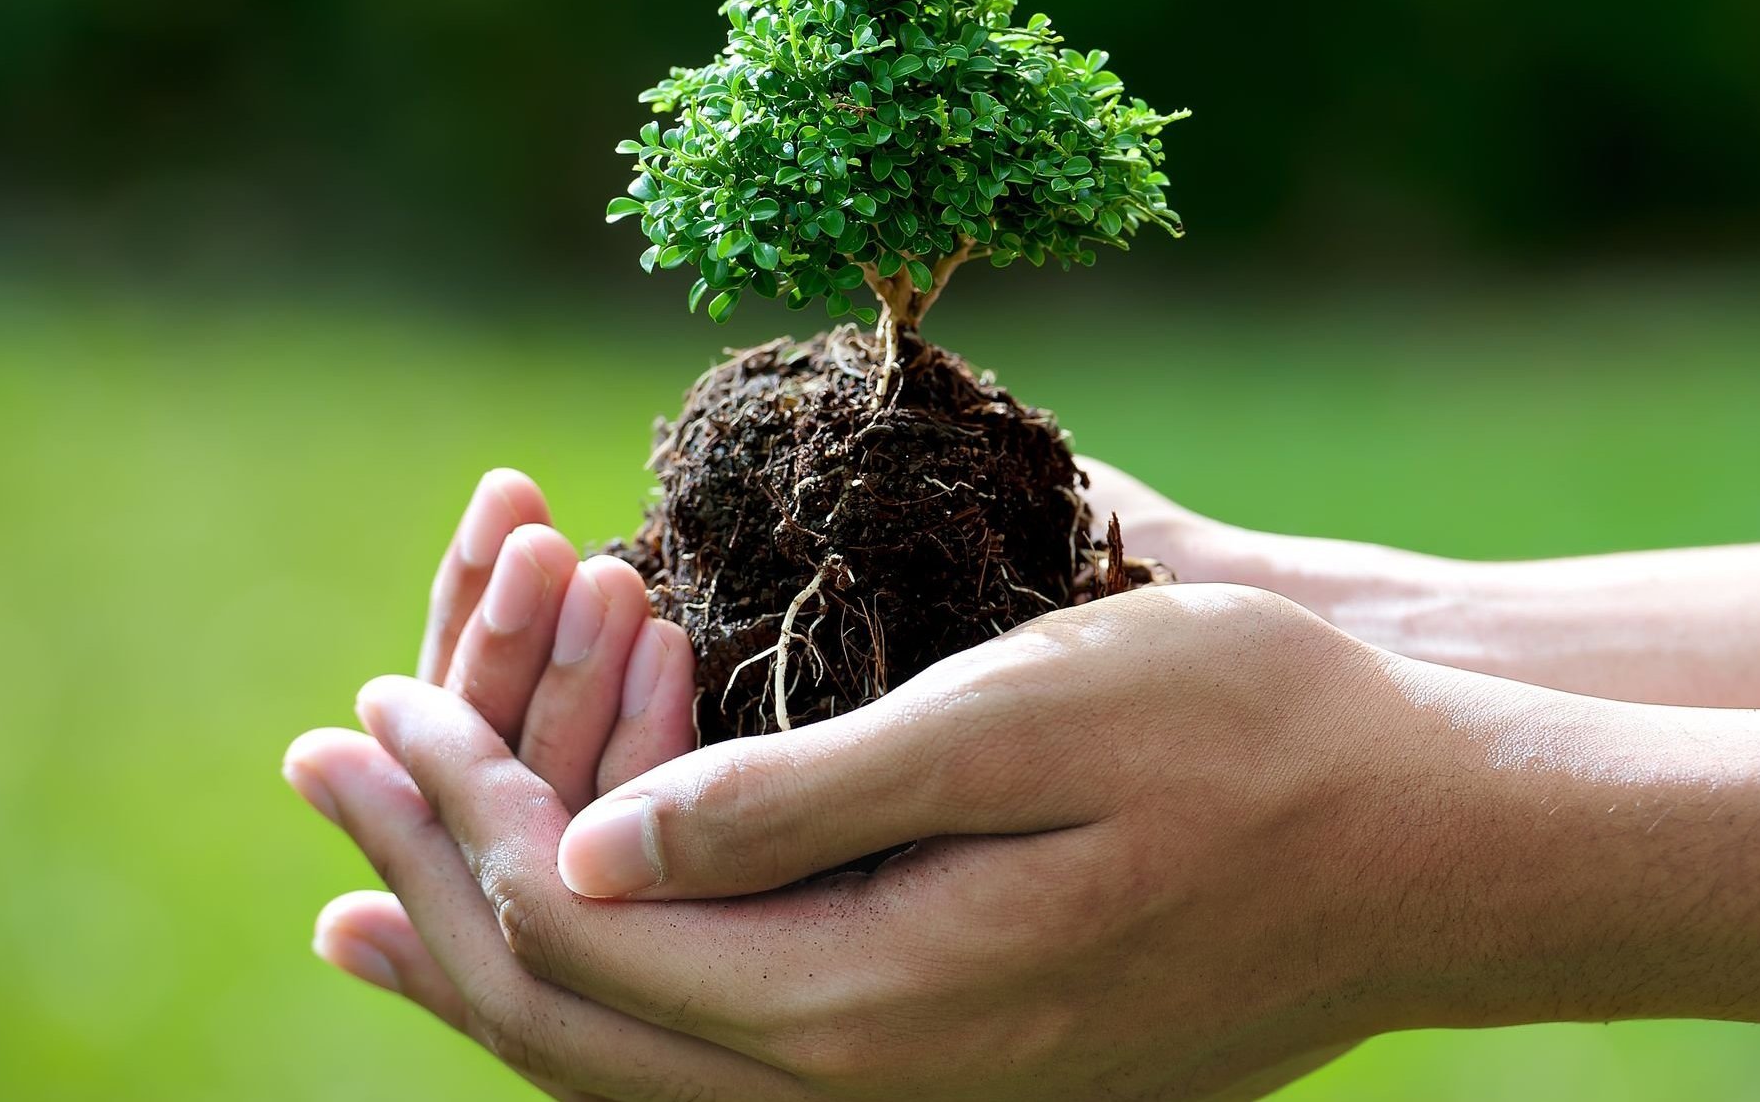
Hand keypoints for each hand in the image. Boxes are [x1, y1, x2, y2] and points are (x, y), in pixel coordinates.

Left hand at [285, 583, 1572, 1100]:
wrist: (1436, 855)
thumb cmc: (1258, 742)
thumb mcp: (1034, 720)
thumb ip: (809, 800)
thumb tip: (599, 848)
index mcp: (868, 993)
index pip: (587, 931)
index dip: (463, 813)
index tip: (380, 697)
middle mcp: (871, 1076)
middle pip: (583, 1016)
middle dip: (440, 883)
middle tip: (324, 762)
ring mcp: (917, 1082)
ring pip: (643, 1051)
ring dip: (503, 943)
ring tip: (378, 872)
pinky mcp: (957, 1053)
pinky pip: (729, 1042)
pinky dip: (616, 976)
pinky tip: (584, 913)